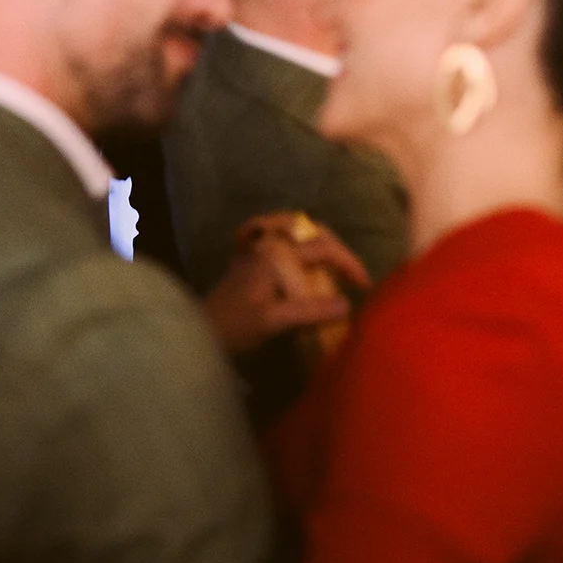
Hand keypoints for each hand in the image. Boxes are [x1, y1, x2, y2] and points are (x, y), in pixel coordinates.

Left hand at [203, 214, 369, 355]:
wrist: (198, 332)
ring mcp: (257, 251)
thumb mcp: (273, 321)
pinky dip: (300, 248)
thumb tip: (347, 305)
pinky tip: (305, 269)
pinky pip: (282, 243)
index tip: (364, 286)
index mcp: (276, 253)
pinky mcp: (250, 262)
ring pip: (296, 233)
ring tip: (334, 268)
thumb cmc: (234, 325)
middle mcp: (268, 244)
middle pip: (311, 231)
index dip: (348, 262)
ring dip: (318, 244)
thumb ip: (309, 311)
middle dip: (336, 248)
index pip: (322, 247)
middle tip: (352, 273)